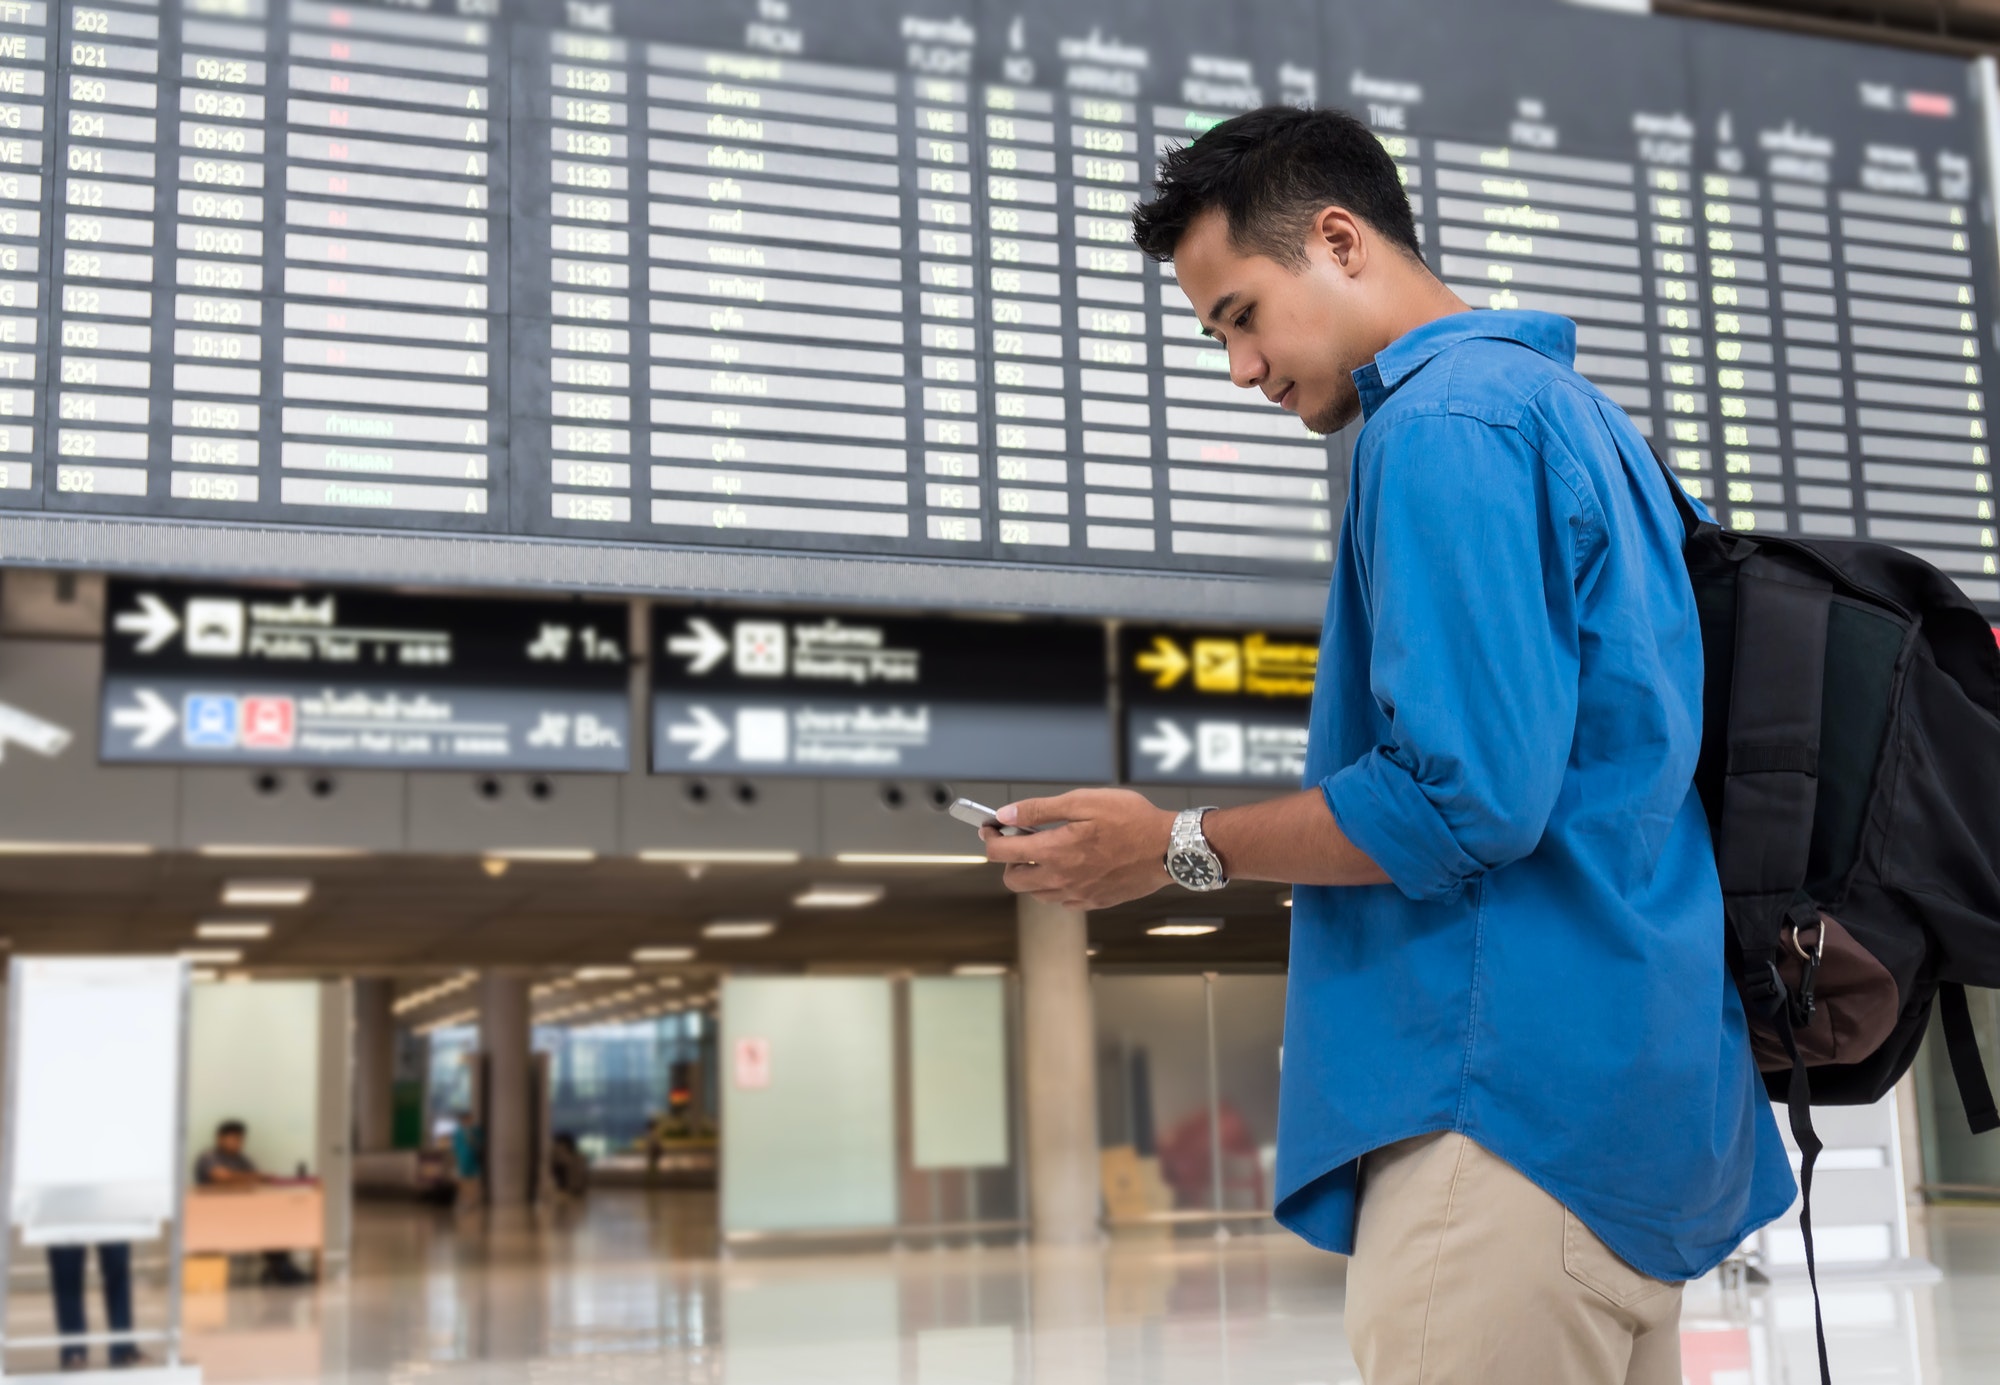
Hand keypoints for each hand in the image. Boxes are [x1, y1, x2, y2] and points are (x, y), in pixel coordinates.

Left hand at [981, 787, 1175, 910]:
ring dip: (1032, 874)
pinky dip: (1055, 886)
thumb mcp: (1083, 802)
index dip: (990, 838)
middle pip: (1013, 879)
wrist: (1167, 849)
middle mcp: (1060, 879)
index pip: (1002, 852)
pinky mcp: (1093, 902)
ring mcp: (1077, 894)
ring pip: (1036, 893)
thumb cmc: (1131, 820)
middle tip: (1022, 841)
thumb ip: (1040, 810)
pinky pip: (1061, 900)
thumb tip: (1006, 815)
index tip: (990, 828)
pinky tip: (1069, 868)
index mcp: (1054, 851)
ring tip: (1048, 852)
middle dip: (1009, 860)